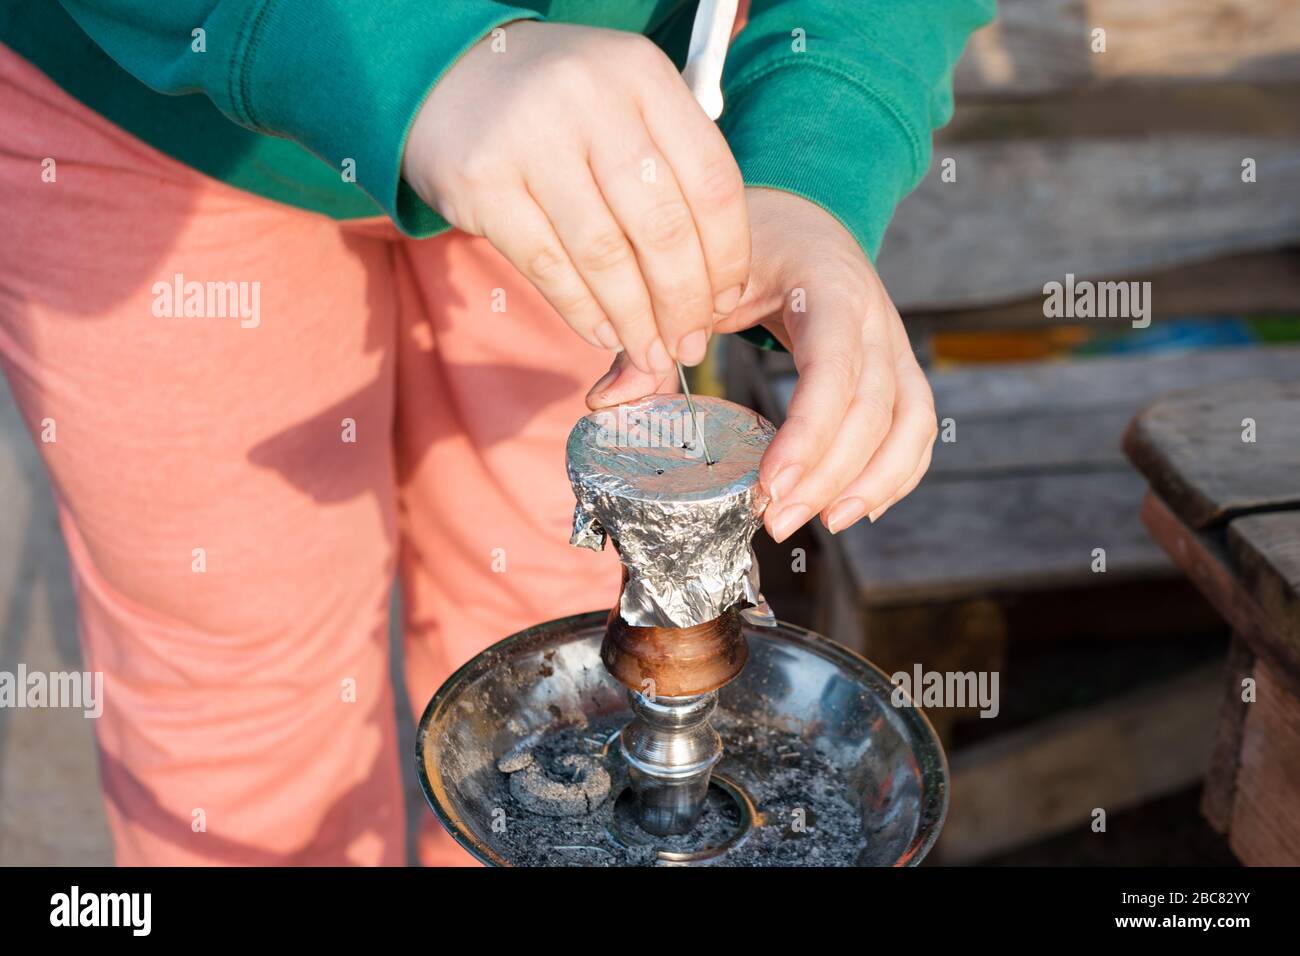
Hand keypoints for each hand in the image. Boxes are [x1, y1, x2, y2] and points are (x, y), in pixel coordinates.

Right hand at [402, 20, 749, 373]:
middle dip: (683, 301)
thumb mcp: (624, 102)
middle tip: (690, 345)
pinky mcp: (483, 183)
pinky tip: (603, 333)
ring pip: (605, 255)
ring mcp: (531, 138)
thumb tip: (715, 285)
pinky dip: (583, 311)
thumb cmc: (558, 106)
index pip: (711, 182)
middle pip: (662, 226)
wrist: (448, 75)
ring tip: (650, 353)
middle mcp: (591, 99)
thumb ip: (671, 167)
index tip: (725, 302)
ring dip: (635, 320)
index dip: (727, 256)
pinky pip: (548, 265)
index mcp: (642, 75)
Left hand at [588, 188, 936, 539]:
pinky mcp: (897, 368)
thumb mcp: (701, 272)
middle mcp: (874, 315)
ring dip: (873, 481)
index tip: (769, 486)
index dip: (809, 434)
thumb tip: (607, 404)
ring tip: (823, 524)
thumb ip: (658, 333)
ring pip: (909, 422)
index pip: (834, 368)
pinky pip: (916, 426)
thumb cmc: (751, 242)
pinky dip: (897, 472)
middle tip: (776, 521)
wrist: (802, 215)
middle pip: (875, 409)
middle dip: (830, 476)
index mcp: (828, 286)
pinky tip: (855, 508)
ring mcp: (893, 343)